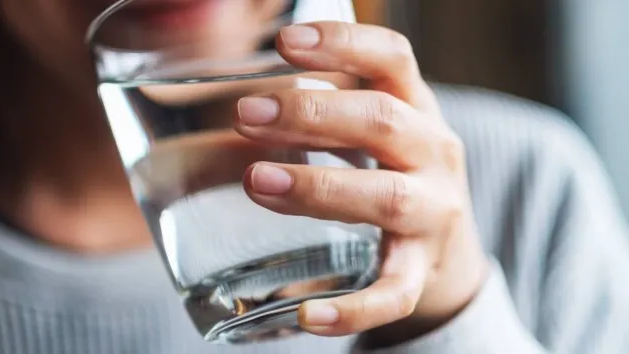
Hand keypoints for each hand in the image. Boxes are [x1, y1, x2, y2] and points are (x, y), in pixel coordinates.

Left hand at [234, 22, 488, 346]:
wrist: (447, 253)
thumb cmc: (391, 174)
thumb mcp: (371, 131)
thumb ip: (321, 109)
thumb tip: (239, 93)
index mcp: (417, 109)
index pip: (392, 59)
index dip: (344, 44)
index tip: (286, 42)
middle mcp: (434, 154)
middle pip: (384, 122)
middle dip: (313, 115)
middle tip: (246, 115)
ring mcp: (435, 214)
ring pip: (387, 198)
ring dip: (319, 188)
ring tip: (258, 182)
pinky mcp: (422, 272)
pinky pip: (394, 293)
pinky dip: (353, 308)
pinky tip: (308, 316)